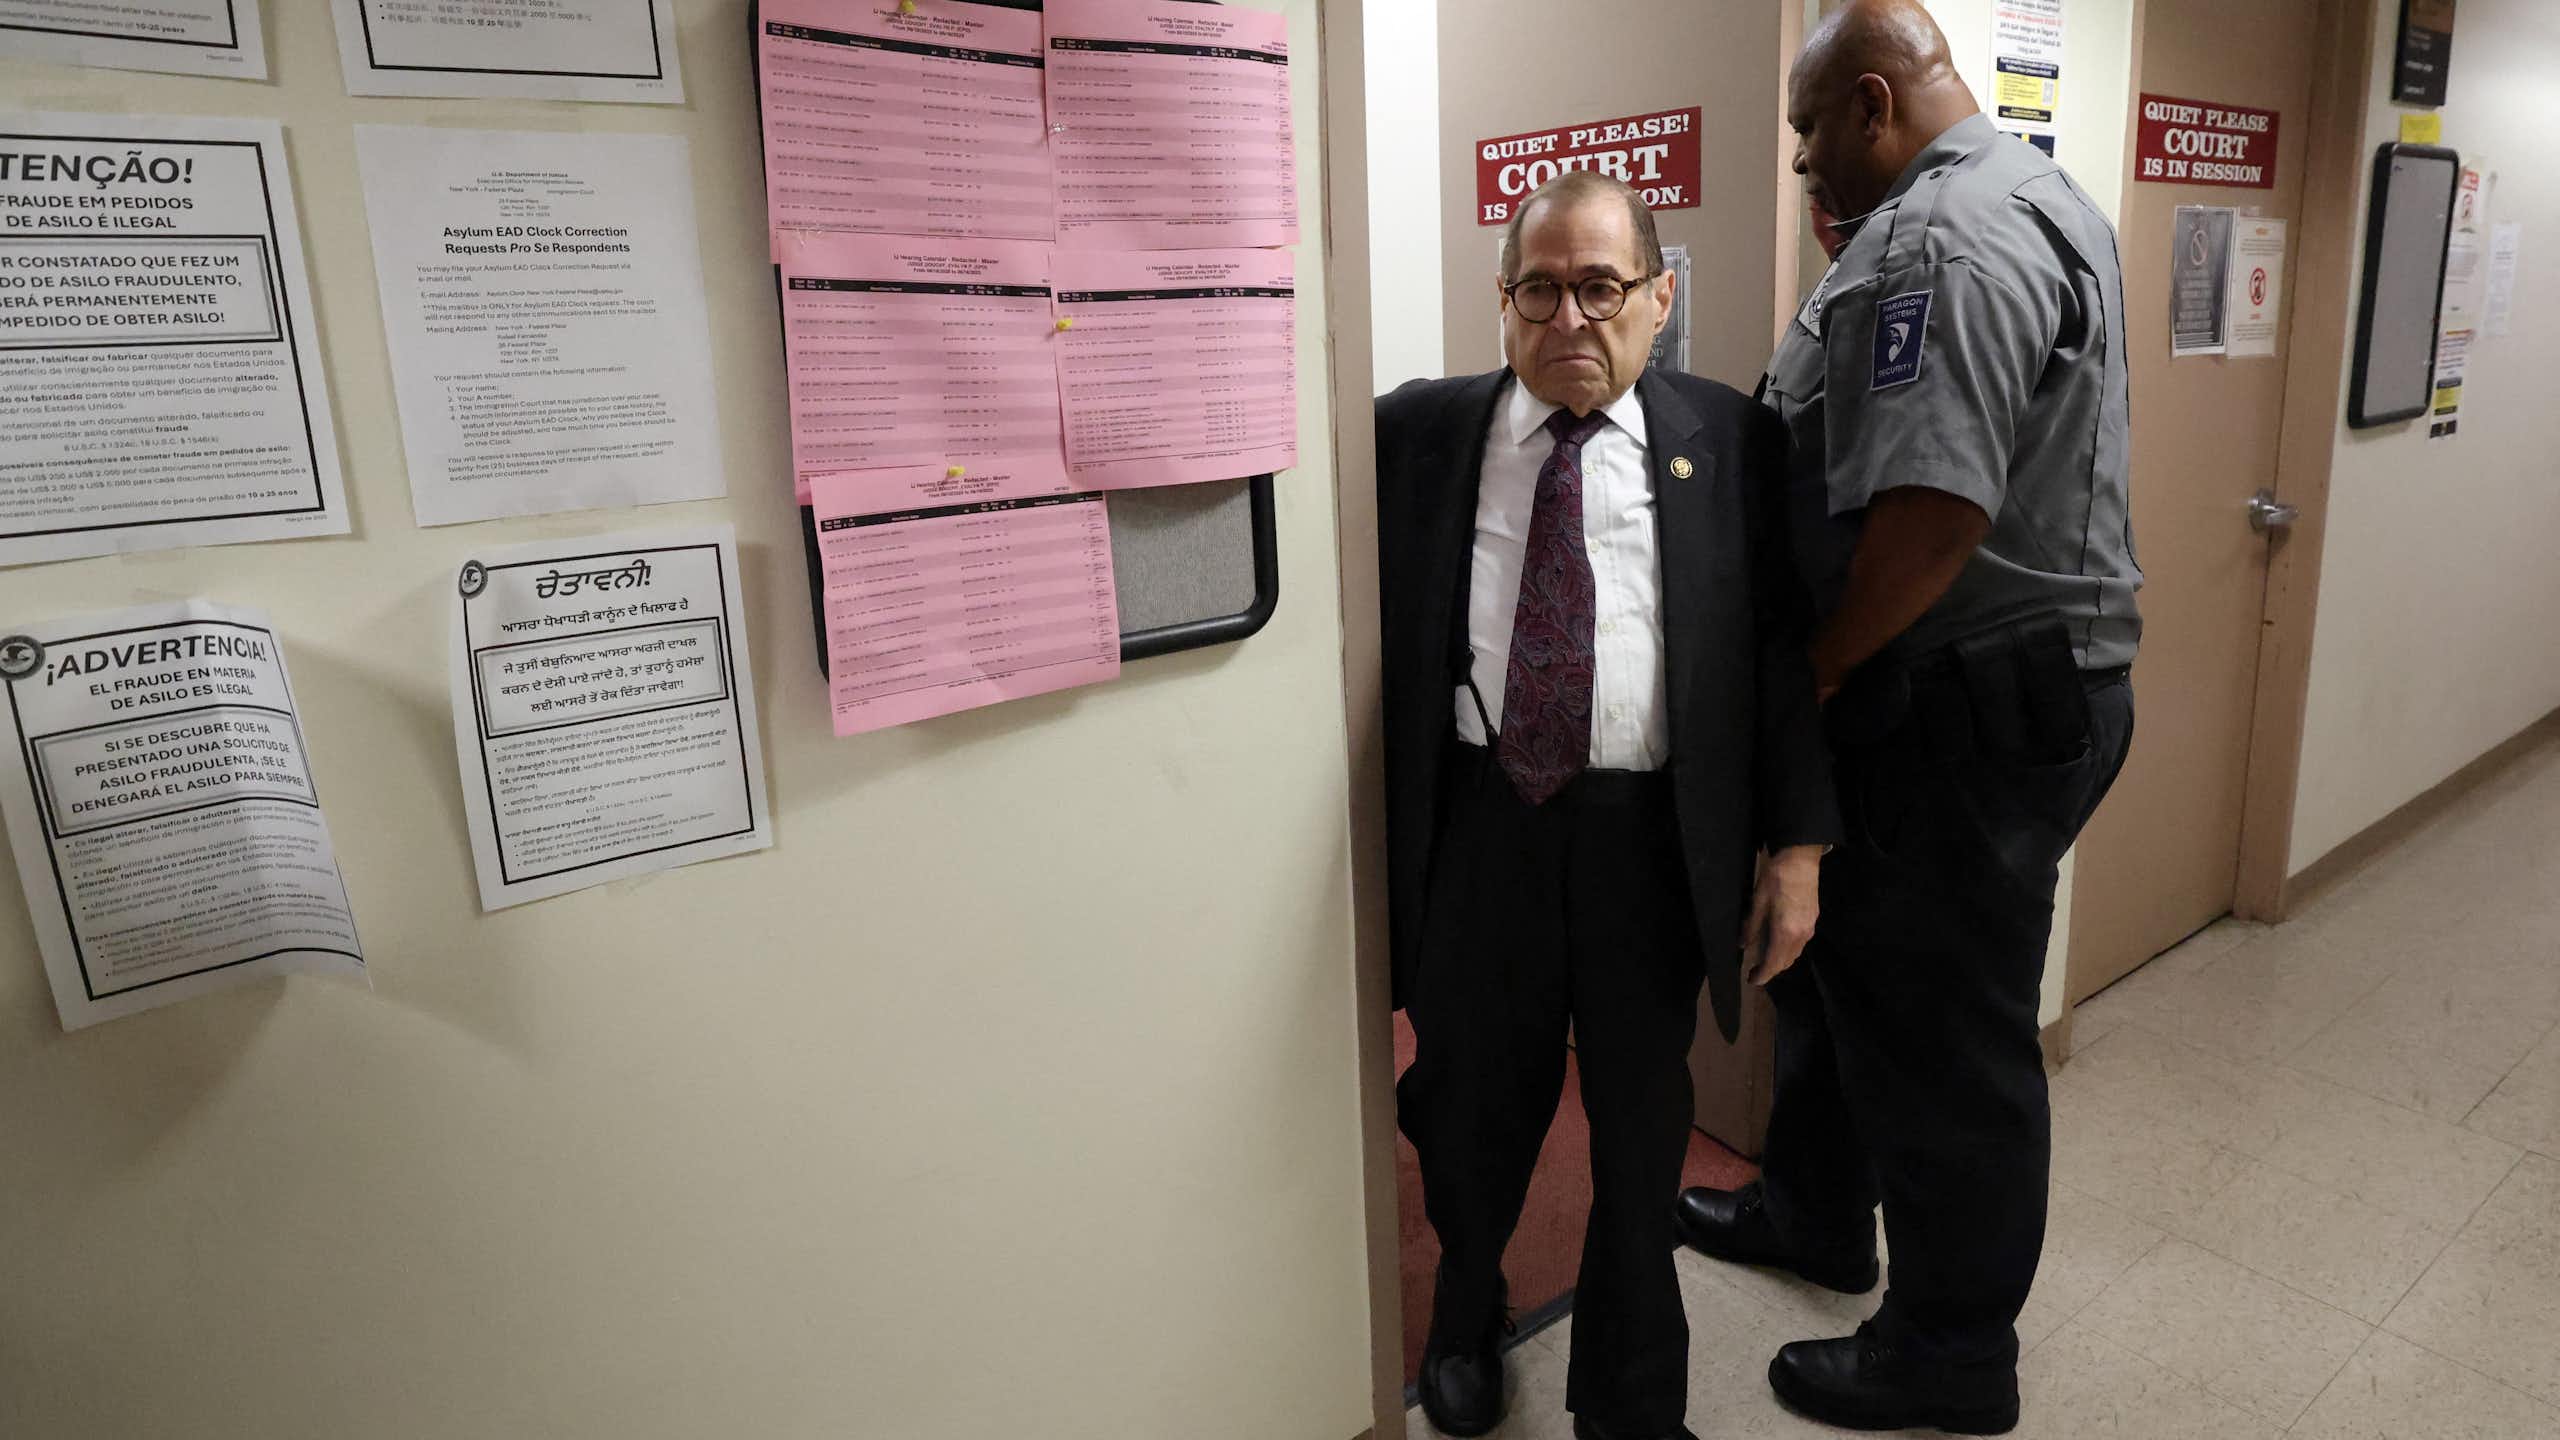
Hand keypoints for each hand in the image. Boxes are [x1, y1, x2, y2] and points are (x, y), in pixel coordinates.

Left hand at [1741, 845, 1822, 985]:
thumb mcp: (1758, 902)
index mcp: (1785, 932)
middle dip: (1770, 970)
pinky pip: (1800, 944)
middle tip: (1755, 971)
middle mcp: (1801, 935)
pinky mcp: (1813, 921)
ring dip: (1780, 961)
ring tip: (1765, 960)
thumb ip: (1751, 927)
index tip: (1751, 980)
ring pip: (1794, 954)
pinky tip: (1778, 944)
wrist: (1801, 859)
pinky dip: (1789, 950)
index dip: (1762, 975)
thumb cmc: (1777, 878)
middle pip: (1785, 962)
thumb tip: (1743, 945)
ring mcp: (1809, 928)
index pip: (1773, 963)